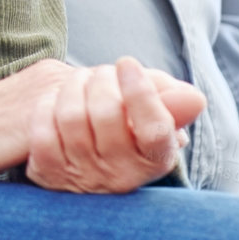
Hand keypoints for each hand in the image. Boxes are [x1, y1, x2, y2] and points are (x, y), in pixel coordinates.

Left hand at [24, 57, 204, 192]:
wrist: (81, 166)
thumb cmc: (124, 131)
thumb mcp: (152, 117)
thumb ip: (171, 103)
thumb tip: (195, 98)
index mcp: (155, 159)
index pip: (154, 128)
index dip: (140, 92)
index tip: (128, 63)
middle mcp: (121, 175)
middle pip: (107, 113)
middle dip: (101, 79)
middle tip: (103, 72)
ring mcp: (82, 176)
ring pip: (72, 116)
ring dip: (73, 86)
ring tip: (81, 79)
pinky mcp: (48, 172)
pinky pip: (43, 128)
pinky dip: (47, 105)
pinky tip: (56, 101)